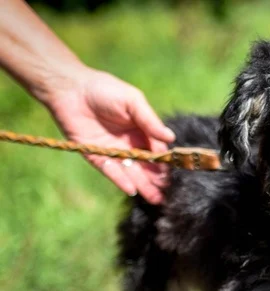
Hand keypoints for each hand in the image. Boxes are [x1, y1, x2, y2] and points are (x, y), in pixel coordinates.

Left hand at [43, 67, 174, 203]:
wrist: (70, 89)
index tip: (175, 175)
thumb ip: (150, 121)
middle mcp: (130, 144)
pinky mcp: (96, 157)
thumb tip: (171, 138)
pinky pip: (111, 172)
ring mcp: (113, 152)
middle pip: (147, 167)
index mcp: (141, 131)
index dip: (165, 163)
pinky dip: (121, 181)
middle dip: (157, 180)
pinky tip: (132, 190)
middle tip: (169, 194)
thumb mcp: (132, 101)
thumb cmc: (104, 90)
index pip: (157, 151)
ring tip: (156, 199)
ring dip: (144, 186)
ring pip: (132, 173)